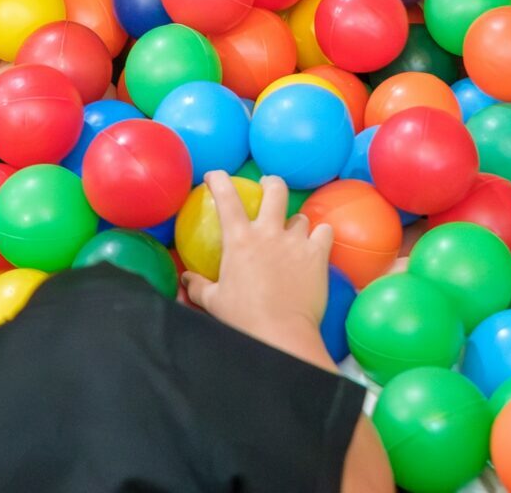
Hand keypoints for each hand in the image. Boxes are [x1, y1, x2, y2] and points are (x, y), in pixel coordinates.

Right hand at [184, 171, 331, 337]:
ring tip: (293, 233)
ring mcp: (295, 241)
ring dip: (295, 222)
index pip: (226, 198)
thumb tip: (186, 280)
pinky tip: (317, 243)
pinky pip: (324, 232)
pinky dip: (320, 235)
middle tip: (268, 185)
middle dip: (271, 183)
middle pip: (275, 190)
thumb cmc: (244, 318)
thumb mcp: (214, 301)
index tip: (215, 175)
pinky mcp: (317, 254)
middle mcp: (268, 233)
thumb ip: (198, 286)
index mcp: (239, 240)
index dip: (219, 180)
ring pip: (300, 216)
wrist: (281, 334)